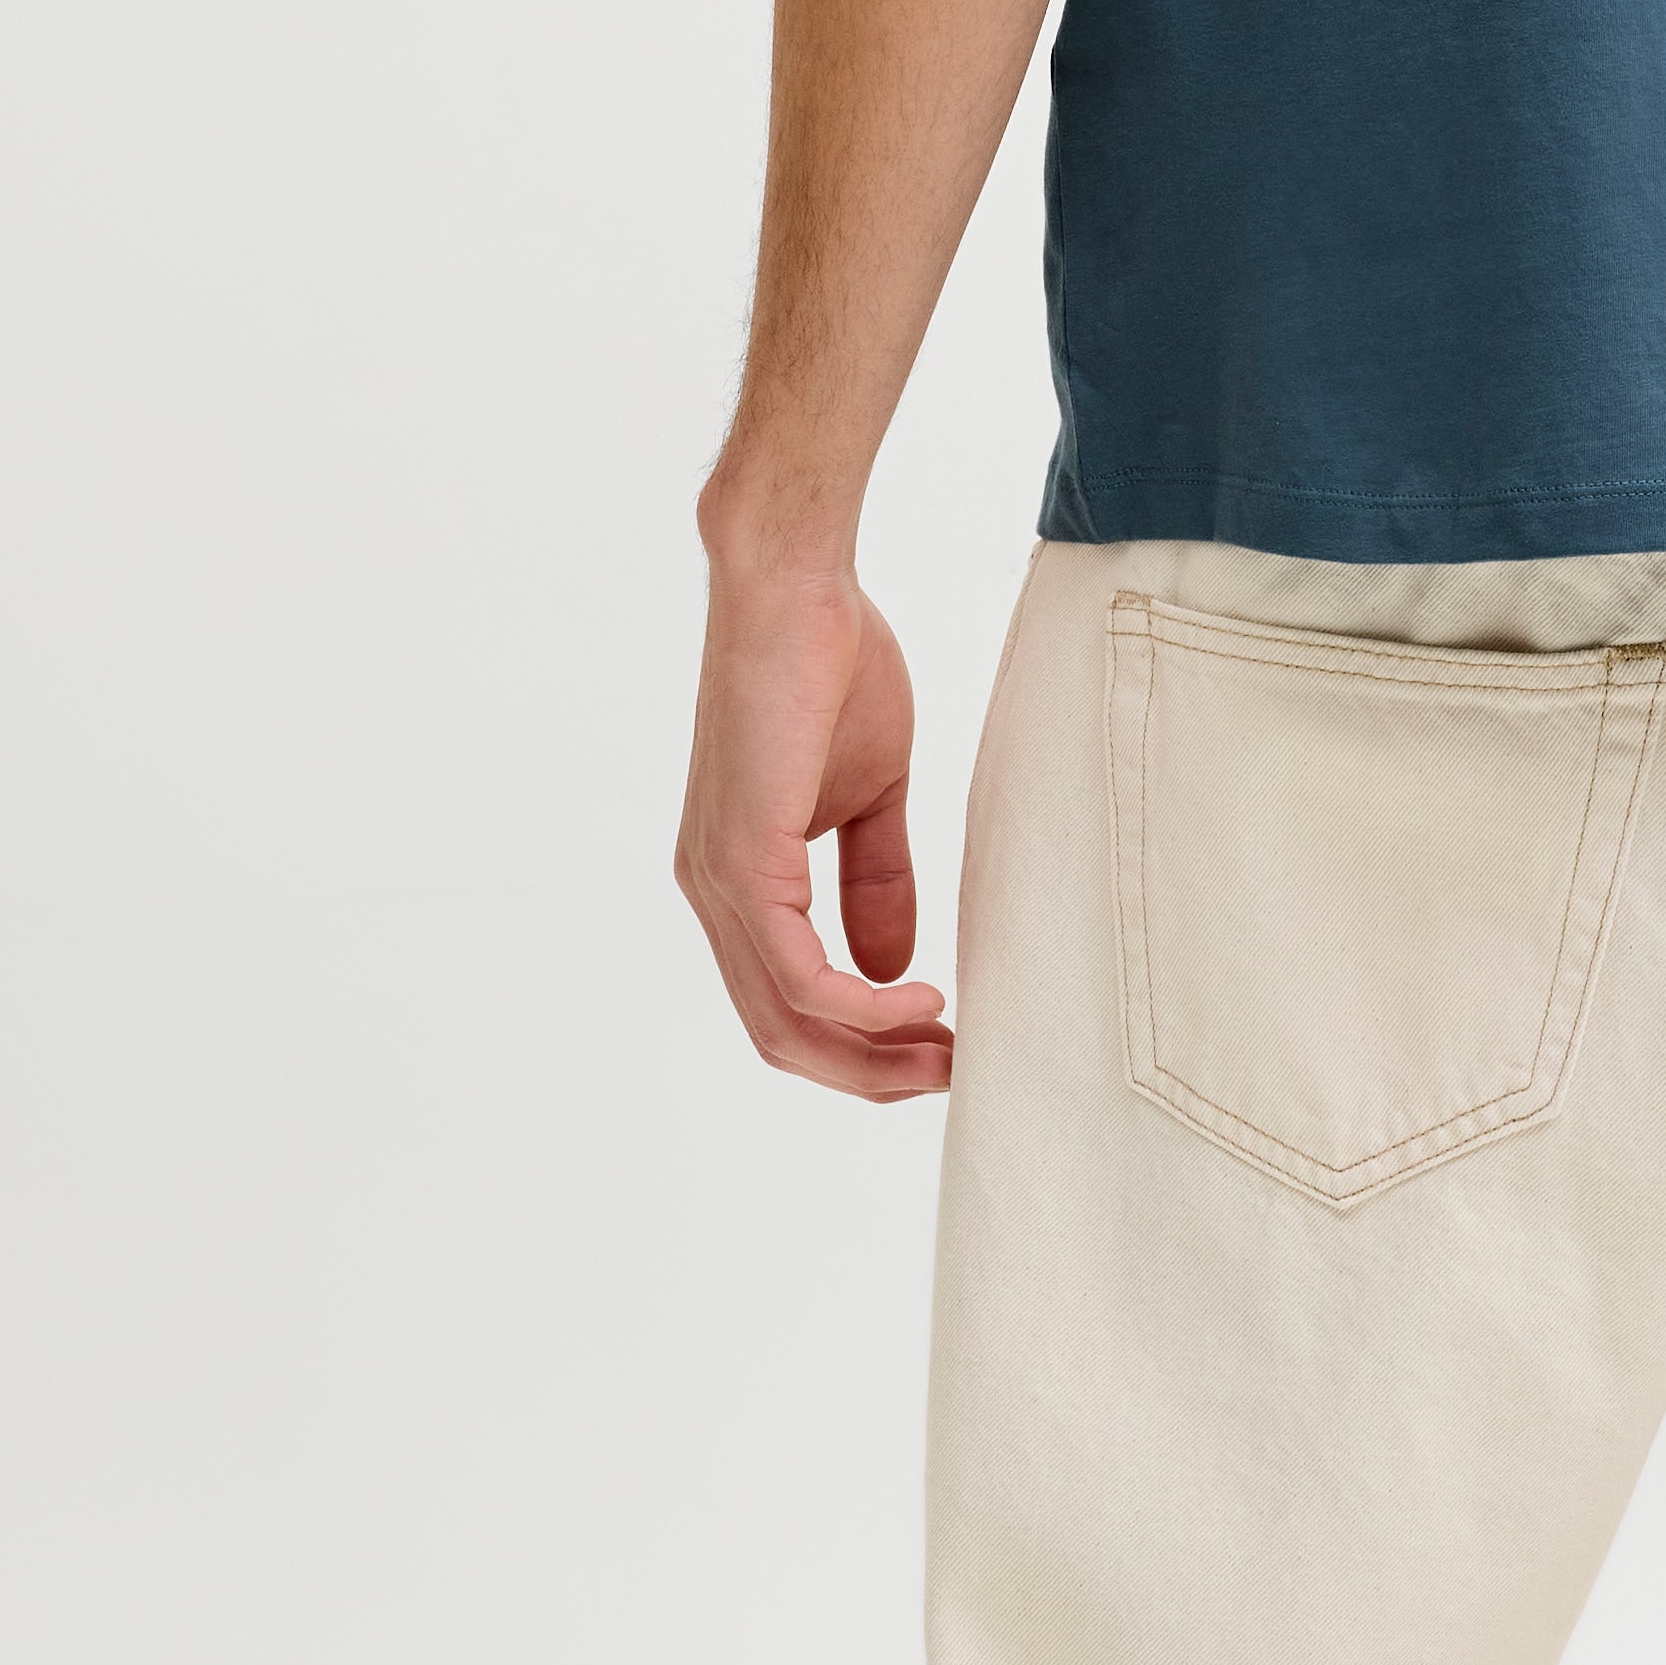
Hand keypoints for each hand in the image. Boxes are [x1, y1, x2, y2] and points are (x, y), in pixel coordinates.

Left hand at [676, 525, 949, 1099]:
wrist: (797, 588)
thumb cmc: (831, 668)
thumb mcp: (869, 796)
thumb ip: (876, 881)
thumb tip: (894, 970)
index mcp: (738, 883)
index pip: (787, 1005)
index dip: (861, 1046)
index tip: (941, 1050)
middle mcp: (713, 895)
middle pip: (781, 1035)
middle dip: (869, 1074)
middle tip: (952, 1076)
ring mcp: (719, 883)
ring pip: (785, 1021)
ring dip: (871, 1056)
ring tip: (947, 1053)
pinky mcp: (742, 861)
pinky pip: (799, 975)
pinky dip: (864, 1007)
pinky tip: (922, 998)